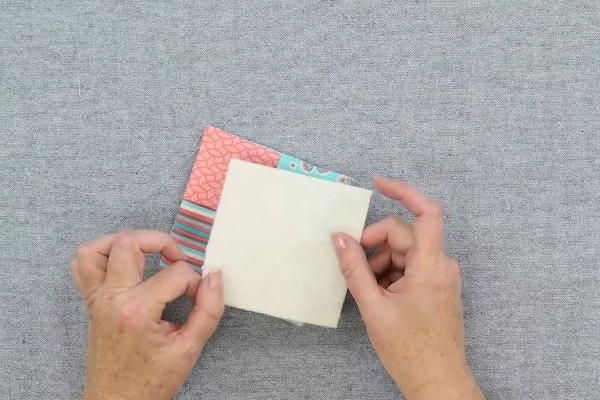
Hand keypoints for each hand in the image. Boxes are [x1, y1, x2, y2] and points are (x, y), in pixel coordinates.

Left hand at [71, 230, 223, 399]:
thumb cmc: (151, 381)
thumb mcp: (189, 349)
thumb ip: (208, 310)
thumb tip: (215, 277)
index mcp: (137, 311)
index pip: (175, 274)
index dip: (195, 281)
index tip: (198, 297)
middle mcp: (112, 299)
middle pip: (130, 243)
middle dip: (161, 242)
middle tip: (178, 259)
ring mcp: (97, 299)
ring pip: (98, 248)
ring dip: (126, 242)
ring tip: (148, 252)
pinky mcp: (91, 302)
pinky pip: (83, 266)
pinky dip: (102, 254)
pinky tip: (124, 263)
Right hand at [331, 178, 483, 399]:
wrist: (438, 383)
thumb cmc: (409, 351)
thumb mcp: (374, 308)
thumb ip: (354, 269)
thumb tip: (339, 238)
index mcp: (431, 266)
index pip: (426, 213)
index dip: (402, 191)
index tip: (377, 185)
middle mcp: (441, 265)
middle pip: (404, 235)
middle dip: (375, 245)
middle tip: (354, 268)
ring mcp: (441, 276)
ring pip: (404, 252)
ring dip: (381, 263)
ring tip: (368, 292)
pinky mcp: (437, 286)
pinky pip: (410, 266)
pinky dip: (390, 274)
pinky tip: (379, 296)